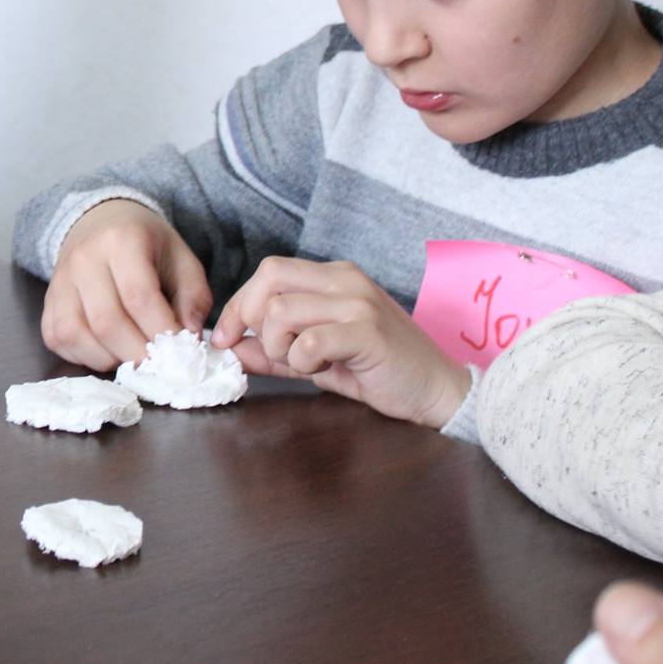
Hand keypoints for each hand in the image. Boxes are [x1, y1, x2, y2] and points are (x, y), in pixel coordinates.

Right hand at [40, 199, 209, 370]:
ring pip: (75, 334)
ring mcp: (60, 281)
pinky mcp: (47, 302)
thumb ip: (193, 298)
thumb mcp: (181, 259)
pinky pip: (57, 338)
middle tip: (158, 364)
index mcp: (121, 241)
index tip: (180, 351)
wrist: (100, 222)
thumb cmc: (146, 244)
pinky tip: (106, 351)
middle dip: (137, 353)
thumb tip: (189, 339)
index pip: (139, 296)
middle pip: (106, 321)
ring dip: (107, 358)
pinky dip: (82, 356)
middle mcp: (83, 259)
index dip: (161, 331)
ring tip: (131, 357)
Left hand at [209, 256, 467, 425]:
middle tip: (271, 353)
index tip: (224, 338)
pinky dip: (302, 361)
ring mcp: (358, 302)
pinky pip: (309, 340)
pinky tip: (322, 369)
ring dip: (280, 347)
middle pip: (269, 280)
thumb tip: (229, 347)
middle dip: (251, 320)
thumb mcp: (318, 358)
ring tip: (307, 363)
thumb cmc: (380, 371)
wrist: (439, 391)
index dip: (237, 304)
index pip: (268, 272)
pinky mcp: (368, 331)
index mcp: (334, 277)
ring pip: (281, 311)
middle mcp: (345, 279)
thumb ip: (274, 350)